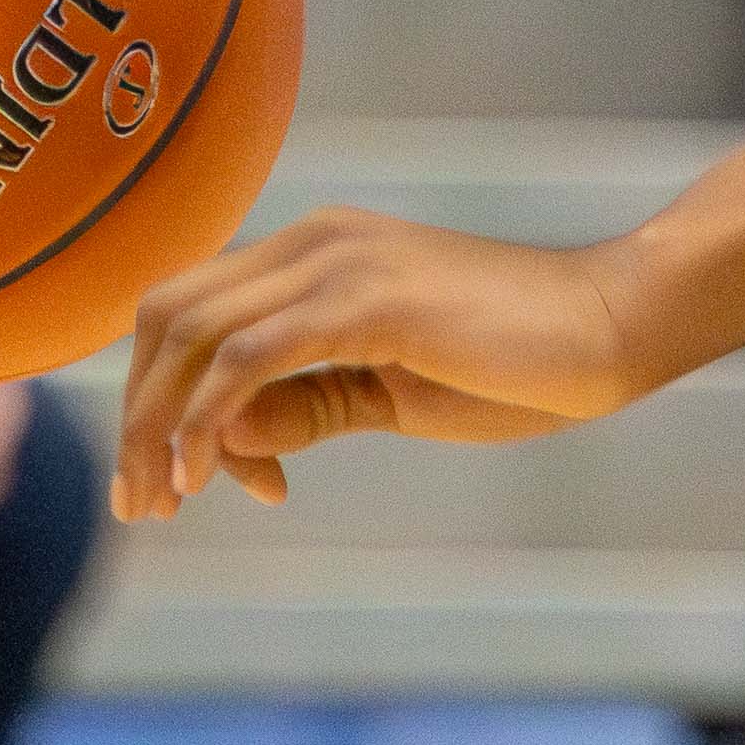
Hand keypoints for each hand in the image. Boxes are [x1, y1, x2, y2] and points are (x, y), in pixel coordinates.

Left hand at [115, 213, 656, 520]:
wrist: (606, 327)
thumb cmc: (509, 366)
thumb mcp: (384, 393)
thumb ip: (303, 406)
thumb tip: (223, 438)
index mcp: (311, 253)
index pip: (187, 308)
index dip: (155, 394)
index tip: (169, 482)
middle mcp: (309, 241)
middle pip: (167, 315)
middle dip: (138, 413)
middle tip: (142, 503)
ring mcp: (334, 262)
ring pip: (192, 333)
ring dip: (160, 424)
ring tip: (166, 501)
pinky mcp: (363, 299)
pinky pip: (248, 355)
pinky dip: (210, 417)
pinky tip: (209, 473)